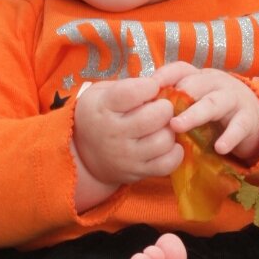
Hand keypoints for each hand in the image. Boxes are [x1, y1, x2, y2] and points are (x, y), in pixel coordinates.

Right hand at [72, 72, 184, 192]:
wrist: (83, 157)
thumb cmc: (100, 116)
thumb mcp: (102, 93)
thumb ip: (128, 86)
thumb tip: (160, 85)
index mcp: (103, 108)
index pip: (133, 92)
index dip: (149, 86)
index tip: (151, 88)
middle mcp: (113, 134)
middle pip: (154, 117)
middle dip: (164, 107)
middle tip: (161, 108)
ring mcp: (126, 156)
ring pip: (164, 141)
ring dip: (169, 130)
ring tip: (162, 127)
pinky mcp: (137, 172)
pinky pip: (167, 164)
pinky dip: (174, 153)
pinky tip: (168, 144)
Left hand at [154, 62, 258, 163]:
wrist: (257, 117)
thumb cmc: (217, 111)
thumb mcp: (197, 101)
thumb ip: (176, 103)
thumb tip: (142, 111)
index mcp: (200, 78)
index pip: (181, 69)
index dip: (165, 75)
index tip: (149, 86)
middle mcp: (216, 84)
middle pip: (195, 84)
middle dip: (176, 96)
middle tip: (158, 112)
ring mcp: (233, 100)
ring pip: (213, 103)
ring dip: (194, 114)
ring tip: (177, 126)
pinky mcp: (247, 119)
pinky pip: (238, 127)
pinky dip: (229, 137)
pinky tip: (220, 148)